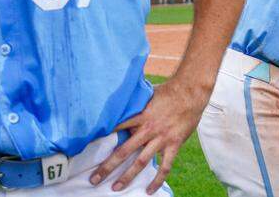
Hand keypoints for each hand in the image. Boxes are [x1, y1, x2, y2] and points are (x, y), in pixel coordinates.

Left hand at [91, 77, 207, 193]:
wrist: (190, 92)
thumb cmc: (167, 91)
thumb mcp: (147, 94)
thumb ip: (135, 102)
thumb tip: (120, 99)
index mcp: (139, 116)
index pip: (116, 129)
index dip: (102, 137)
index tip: (88, 148)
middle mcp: (148, 130)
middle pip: (124, 151)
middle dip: (108, 166)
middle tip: (94, 179)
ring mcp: (161, 139)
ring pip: (141, 162)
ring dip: (127, 176)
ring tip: (116, 187)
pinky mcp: (173, 144)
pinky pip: (165, 166)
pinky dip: (157, 180)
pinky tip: (149, 190)